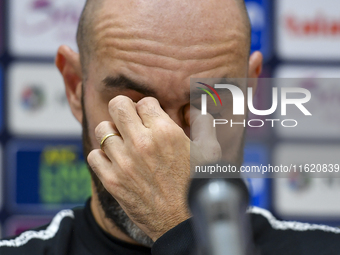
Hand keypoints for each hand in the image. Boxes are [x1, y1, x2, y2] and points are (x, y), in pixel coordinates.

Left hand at [87, 96, 220, 240]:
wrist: (182, 222)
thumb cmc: (196, 186)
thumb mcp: (210, 152)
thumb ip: (204, 125)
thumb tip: (197, 109)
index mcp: (165, 132)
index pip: (145, 102)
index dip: (148, 108)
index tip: (150, 117)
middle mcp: (142, 143)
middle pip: (118, 106)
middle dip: (124, 109)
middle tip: (130, 119)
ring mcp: (124, 162)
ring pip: (103, 129)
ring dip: (113, 133)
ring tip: (123, 142)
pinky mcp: (112, 181)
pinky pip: (93, 155)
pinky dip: (102, 155)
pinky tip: (115, 160)